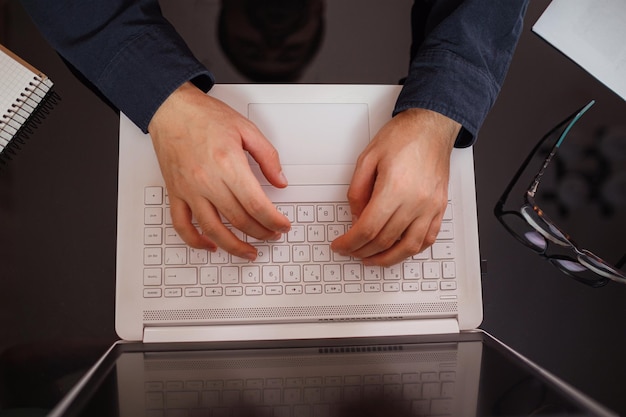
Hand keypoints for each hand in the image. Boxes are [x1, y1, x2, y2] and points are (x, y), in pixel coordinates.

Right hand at [148, 82, 290, 259]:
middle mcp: (207, 180)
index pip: (256, 204)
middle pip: (239, 219)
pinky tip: (210, 246)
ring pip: (213, 229)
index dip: (273, 221)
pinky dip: (196, 241)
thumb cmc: (204, 116)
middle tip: (272, 236)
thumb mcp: (246, 129)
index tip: (283, 226)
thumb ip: (267, 156)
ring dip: (234, 246)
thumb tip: (280, 181)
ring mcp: (189, 189)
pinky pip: (183, 225)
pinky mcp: (176, 193)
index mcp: (228, 164)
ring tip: (249, 252)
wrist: (171, 109)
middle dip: (261, 233)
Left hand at [330, 108, 460, 266]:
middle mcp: (415, 201)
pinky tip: (399, 250)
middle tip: (350, 251)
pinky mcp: (439, 207)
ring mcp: (430, 206)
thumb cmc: (403, 136)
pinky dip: (411, 250)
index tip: (341, 245)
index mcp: (394, 188)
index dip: (350, 243)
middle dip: (362, 251)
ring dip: (387, 259)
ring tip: (371, 258)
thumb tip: (356, 216)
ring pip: (408, 247)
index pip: (367, 229)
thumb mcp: (367, 158)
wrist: (431, 125)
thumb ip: (357, 191)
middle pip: (384, 240)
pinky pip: (427, 239)